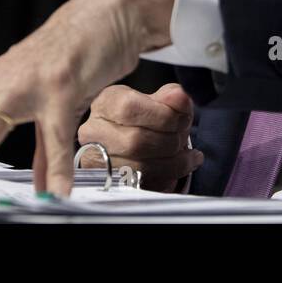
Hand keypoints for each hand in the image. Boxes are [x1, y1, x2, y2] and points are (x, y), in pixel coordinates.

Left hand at [0, 0, 174, 200]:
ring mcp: (28, 84)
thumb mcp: (51, 101)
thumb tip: (38, 184)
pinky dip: (55, 170)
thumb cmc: (75, 54)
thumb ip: (43, 146)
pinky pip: (54, 137)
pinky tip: (56, 193)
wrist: (107, 13)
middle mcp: (0, 83)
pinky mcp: (61, 87)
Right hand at [77, 83, 202, 191]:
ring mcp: (97, 162)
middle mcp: (93, 133)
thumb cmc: (147, 119)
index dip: (163, 115)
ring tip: (188, 154)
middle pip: (135, 141)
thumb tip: (180, 97)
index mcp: (105, 103)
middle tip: (184, 137)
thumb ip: (171, 97)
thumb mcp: (159, 101)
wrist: (135, 145)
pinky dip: (169, 177)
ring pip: (139, 167)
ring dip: (173, 162)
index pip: (129, 108)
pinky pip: (144, 185)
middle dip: (170, 140)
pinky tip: (181, 167)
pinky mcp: (110, 185)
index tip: (182, 118)